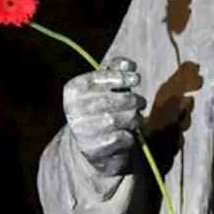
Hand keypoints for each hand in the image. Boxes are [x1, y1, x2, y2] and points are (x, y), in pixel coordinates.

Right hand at [63, 56, 145, 173]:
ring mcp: (84, 130)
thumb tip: (129, 65)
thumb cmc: (100, 106)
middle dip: (133, 100)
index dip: (122, 77)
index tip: (136, 78)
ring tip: (135, 117)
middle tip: (140, 102)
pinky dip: (130, 134)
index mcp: (73, 89)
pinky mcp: (95, 148)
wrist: (90, 143)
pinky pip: (123, 137)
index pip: (101, 78)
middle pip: (114, 99)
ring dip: (134, 118)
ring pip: (121, 119)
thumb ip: (115, 70)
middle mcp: (74, 109)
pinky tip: (126, 133)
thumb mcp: (103, 85)